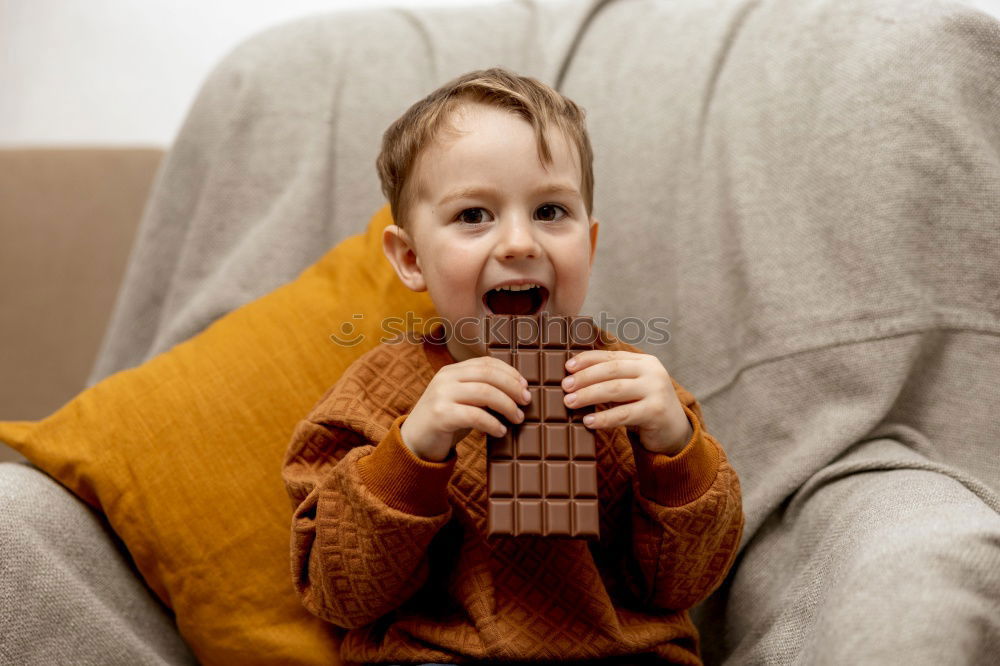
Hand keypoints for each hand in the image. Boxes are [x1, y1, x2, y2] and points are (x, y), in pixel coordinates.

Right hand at [401, 356, 530, 461]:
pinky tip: (501, 431)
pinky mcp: (440, 415)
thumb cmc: (445, 422)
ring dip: (507, 406)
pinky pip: (475, 416)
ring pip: (485, 393)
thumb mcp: (462, 400)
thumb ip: (481, 391)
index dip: (510, 372)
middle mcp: (445, 378)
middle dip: (512, 387)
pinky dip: (493, 424)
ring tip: (517, 418)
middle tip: (526, 401)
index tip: (525, 386)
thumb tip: (518, 391)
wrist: (414, 443)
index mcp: (452, 371)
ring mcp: (441, 395)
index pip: (486, 363)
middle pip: (488, 374)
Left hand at [561, 350, 692, 454]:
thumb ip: (612, 378)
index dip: (587, 360)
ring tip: (570, 402)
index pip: (611, 356)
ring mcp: (656, 390)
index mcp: (644, 361)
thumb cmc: (644, 407)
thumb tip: (573, 376)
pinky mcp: (656, 411)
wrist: (674, 431)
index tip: (567, 367)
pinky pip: (624, 414)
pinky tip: (588, 422)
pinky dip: (604, 418)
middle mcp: (652, 371)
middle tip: (565, 386)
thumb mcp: (631, 388)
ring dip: (589, 395)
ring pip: (615, 389)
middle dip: (585, 377)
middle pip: (611, 370)